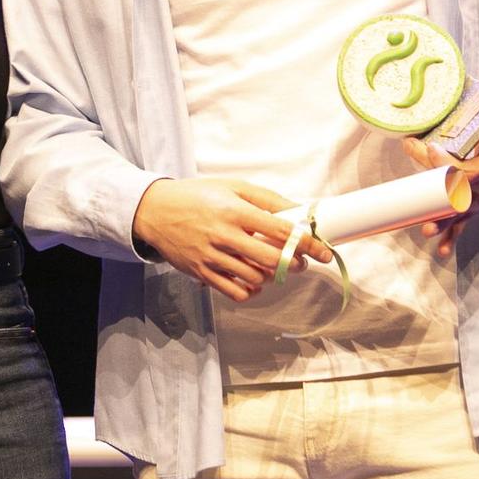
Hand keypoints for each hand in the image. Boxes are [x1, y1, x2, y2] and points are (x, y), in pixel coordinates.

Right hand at [132, 177, 332, 301]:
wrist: (154, 210)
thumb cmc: (197, 195)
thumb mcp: (233, 186)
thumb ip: (267, 199)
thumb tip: (298, 211)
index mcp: (235, 211)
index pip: (281, 231)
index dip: (308, 244)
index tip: (324, 252)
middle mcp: (224, 235)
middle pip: (272, 259)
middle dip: (294, 264)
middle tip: (300, 262)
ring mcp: (211, 256)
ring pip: (255, 278)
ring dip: (272, 276)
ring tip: (272, 267)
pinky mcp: (201, 272)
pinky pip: (234, 292)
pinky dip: (250, 291)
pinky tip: (253, 281)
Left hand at [400, 64, 478, 259]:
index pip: (472, 168)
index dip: (451, 164)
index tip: (429, 150)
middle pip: (460, 191)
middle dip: (436, 188)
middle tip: (414, 185)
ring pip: (460, 213)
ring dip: (444, 222)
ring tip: (428, 231)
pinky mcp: (473, 210)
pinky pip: (463, 226)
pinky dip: (452, 237)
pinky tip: (439, 251)